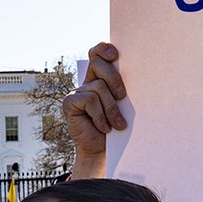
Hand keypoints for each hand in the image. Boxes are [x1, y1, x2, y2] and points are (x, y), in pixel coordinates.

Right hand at [62, 42, 126, 178]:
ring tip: (117, 124)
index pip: (97, 53)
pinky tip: (103, 128)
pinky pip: (90, 100)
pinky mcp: (69, 103)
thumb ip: (120, 88)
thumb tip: (133, 72)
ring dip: (111, 108)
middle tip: (124, 97)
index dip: (104, 49)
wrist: (103, 152)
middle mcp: (86, 82)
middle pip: (98, 64)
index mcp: (100, 78)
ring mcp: (76, 92)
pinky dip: (100, 116)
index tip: (115, 55)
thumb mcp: (122, 105)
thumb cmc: (116, 128)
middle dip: (114, 78)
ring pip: (98, 87)